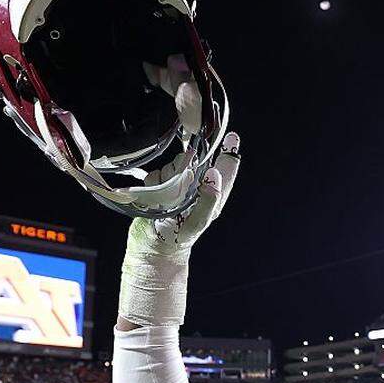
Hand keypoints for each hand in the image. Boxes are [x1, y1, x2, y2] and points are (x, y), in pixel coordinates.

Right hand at [117, 134, 240, 328]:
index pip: (225, 165)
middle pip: (196, 159)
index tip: (232, 136)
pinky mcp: (160, 185)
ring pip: (175, 164)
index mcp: (214, 192)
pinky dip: (154, 182)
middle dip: (188, 164)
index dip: (229, 149)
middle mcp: (197, 185)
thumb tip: (213, 176)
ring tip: (166, 197)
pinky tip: (155, 196)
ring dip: (168, 176)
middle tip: (182, 180)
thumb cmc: (180, 236)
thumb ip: (209, 199)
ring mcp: (178, 184)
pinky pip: (157, 173)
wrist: (152, 246)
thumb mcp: (199, 220)